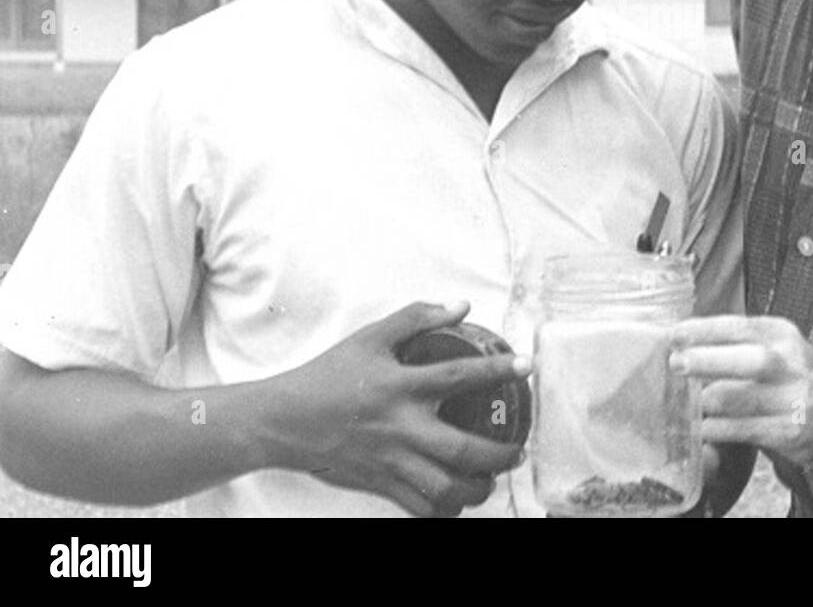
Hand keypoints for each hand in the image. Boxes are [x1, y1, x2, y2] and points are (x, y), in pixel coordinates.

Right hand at [260, 301, 529, 516]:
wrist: (282, 421)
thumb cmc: (327, 376)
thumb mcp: (370, 338)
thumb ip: (416, 319)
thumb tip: (460, 306)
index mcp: (400, 386)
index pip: (459, 375)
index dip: (497, 370)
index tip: (526, 366)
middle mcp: (400, 427)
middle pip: (463, 450)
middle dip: (501, 454)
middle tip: (520, 450)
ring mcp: (390, 461)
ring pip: (445, 489)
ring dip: (477, 489)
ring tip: (491, 478)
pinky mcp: (379, 484)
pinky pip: (420, 507)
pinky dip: (445, 508)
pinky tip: (457, 499)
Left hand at [670, 315, 812, 467]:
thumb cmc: (805, 379)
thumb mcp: (782, 347)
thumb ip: (743, 344)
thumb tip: (688, 344)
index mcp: (782, 335)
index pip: (737, 326)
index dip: (701, 330)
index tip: (673, 335)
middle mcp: (790, 363)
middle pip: (744, 359)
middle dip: (705, 361)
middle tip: (675, 364)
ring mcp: (792, 399)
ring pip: (739, 398)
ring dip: (705, 402)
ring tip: (684, 404)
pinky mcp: (790, 432)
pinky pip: (743, 430)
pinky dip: (717, 429)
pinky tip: (702, 429)